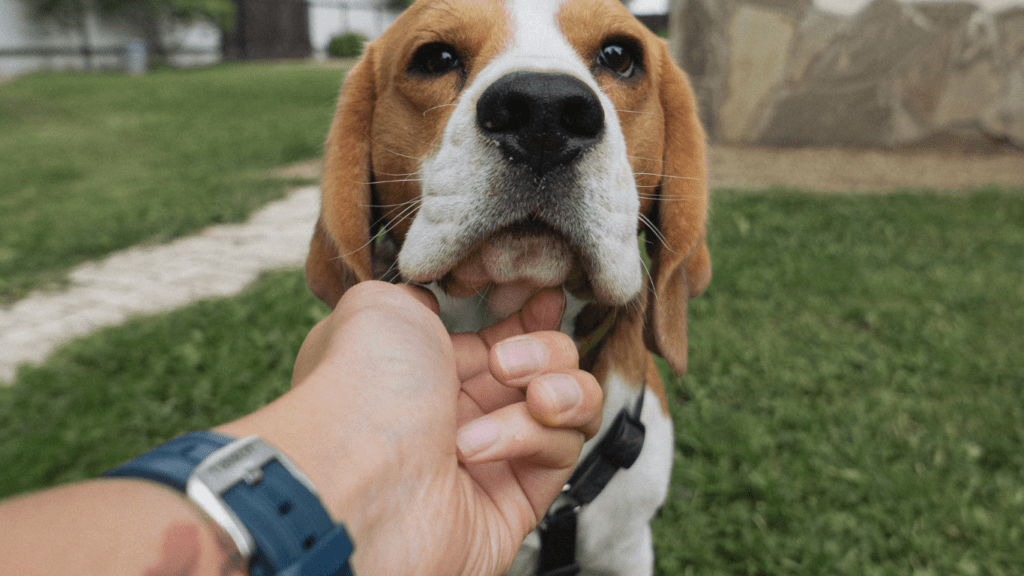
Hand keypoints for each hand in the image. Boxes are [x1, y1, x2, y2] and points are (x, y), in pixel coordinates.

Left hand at [219, 281, 602, 574]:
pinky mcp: (516, 500)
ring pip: (569, 407)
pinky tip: (483, 446)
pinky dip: (534, 437)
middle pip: (547, 365)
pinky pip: (562, 452)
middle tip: (505, 361)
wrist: (353, 478)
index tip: (546, 298)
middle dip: (544, 349)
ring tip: (532, 398)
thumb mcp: (377, 306)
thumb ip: (418, 292)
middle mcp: (459, 412)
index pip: (504, 336)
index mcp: (427, 368)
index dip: (533, 316)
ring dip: (561, 390)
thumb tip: (437, 299)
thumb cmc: (359, 389)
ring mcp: (491, 456)